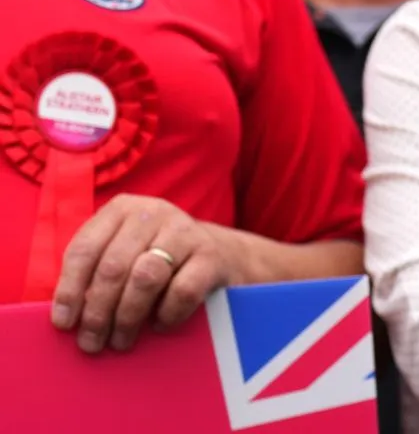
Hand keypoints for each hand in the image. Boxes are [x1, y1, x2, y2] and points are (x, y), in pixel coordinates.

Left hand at [51, 194, 243, 352]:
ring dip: (127, 316)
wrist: (221, 255)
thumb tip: (67, 316)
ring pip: (146, 278)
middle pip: (113, 266)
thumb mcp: (123, 253)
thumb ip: (95, 272)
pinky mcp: (211, 255)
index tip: (64, 324)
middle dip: (97, 311)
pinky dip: (166, 314)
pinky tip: (159, 325)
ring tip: (121, 340)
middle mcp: (154, 213)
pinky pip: (182, 291)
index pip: (85, 249)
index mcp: (122, 210)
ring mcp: (186, 231)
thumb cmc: (157, 259)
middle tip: (91, 342)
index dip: (69, 289)